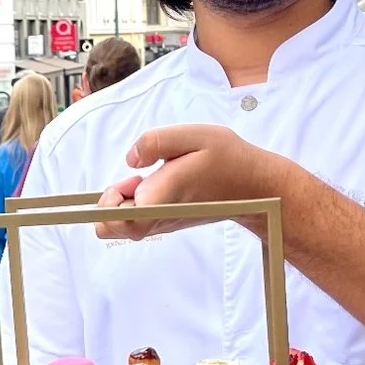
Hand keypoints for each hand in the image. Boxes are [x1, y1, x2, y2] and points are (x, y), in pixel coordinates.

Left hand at [93, 125, 286, 240]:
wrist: (255, 188)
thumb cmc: (227, 159)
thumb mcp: (194, 135)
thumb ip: (156, 141)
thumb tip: (130, 158)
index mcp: (163, 198)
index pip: (116, 219)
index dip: (110, 200)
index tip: (130, 179)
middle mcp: (160, 218)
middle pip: (110, 229)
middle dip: (110, 201)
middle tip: (135, 178)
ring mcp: (163, 224)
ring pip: (121, 227)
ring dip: (123, 202)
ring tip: (149, 179)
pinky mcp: (167, 222)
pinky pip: (137, 221)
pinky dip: (136, 204)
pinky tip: (157, 184)